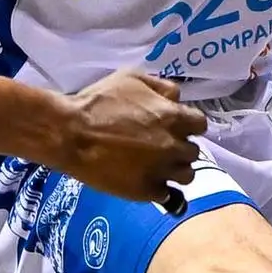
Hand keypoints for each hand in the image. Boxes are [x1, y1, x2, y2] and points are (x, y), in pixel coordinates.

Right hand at [46, 70, 204, 204]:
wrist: (70, 134)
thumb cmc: (98, 102)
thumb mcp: (131, 78)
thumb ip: (161, 86)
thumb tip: (177, 99)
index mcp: (173, 117)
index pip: (201, 125)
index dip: (189, 125)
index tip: (176, 127)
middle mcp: (173, 146)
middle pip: (193, 152)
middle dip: (180, 147)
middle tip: (162, 146)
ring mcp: (161, 171)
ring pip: (186, 176)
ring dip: (174, 169)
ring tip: (156, 166)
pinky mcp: (145, 191)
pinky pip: (166, 194)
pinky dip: (159, 188)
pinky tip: (145, 180)